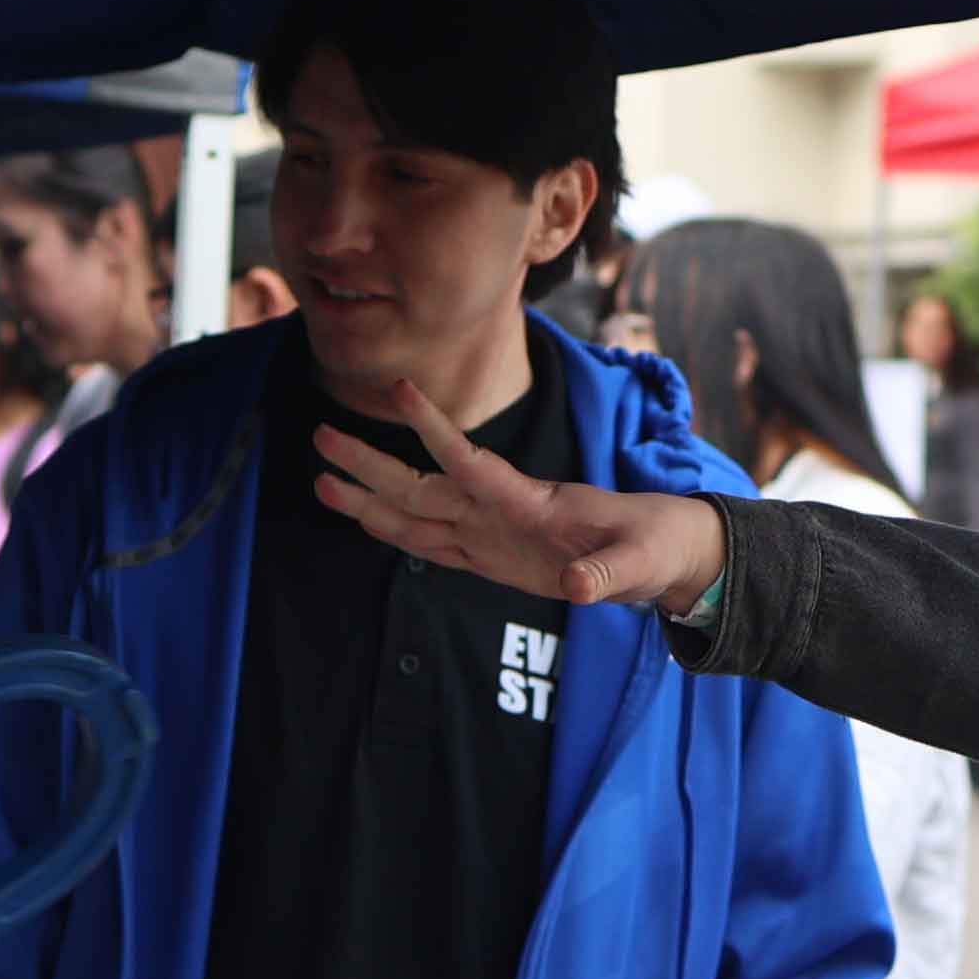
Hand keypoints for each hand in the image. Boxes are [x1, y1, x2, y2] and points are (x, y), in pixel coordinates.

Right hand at [313, 384, 725, 613]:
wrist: (661, 552)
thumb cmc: (651, 546)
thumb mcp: (638, 563)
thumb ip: (606, 573)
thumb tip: (577, 587)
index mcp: (533, 503)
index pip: (474, 463)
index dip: (436, 429)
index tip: (401, 390)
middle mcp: (500, 512)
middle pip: (423, 485)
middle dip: (372, 464)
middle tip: (321, 435)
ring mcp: (490, 534)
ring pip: (417, 514)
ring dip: (369, 499)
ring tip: (318, 478)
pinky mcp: (490, 558)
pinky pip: (432, 544)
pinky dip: (395, 533)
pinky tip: (362, 518)